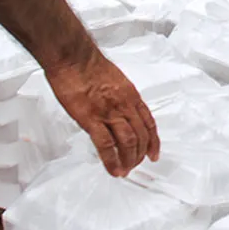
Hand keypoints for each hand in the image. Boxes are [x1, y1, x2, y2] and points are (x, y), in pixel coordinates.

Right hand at [45, 50, 158, 176]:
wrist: (74, 58)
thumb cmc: (90, 66)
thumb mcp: (115, 81)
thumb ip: (120, 98)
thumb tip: (119, 111)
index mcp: (132, 96)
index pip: (149, 122)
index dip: (153, 141)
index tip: (154, 153)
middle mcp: (125, 105)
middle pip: (141, 135)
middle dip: (140, 154)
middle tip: (136, 165)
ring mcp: (110, 113)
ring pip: (128, 142)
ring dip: (129, 159)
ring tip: (125, 171)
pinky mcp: (91, 119)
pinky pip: (106, 145)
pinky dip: (112, 160)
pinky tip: (113, 170)